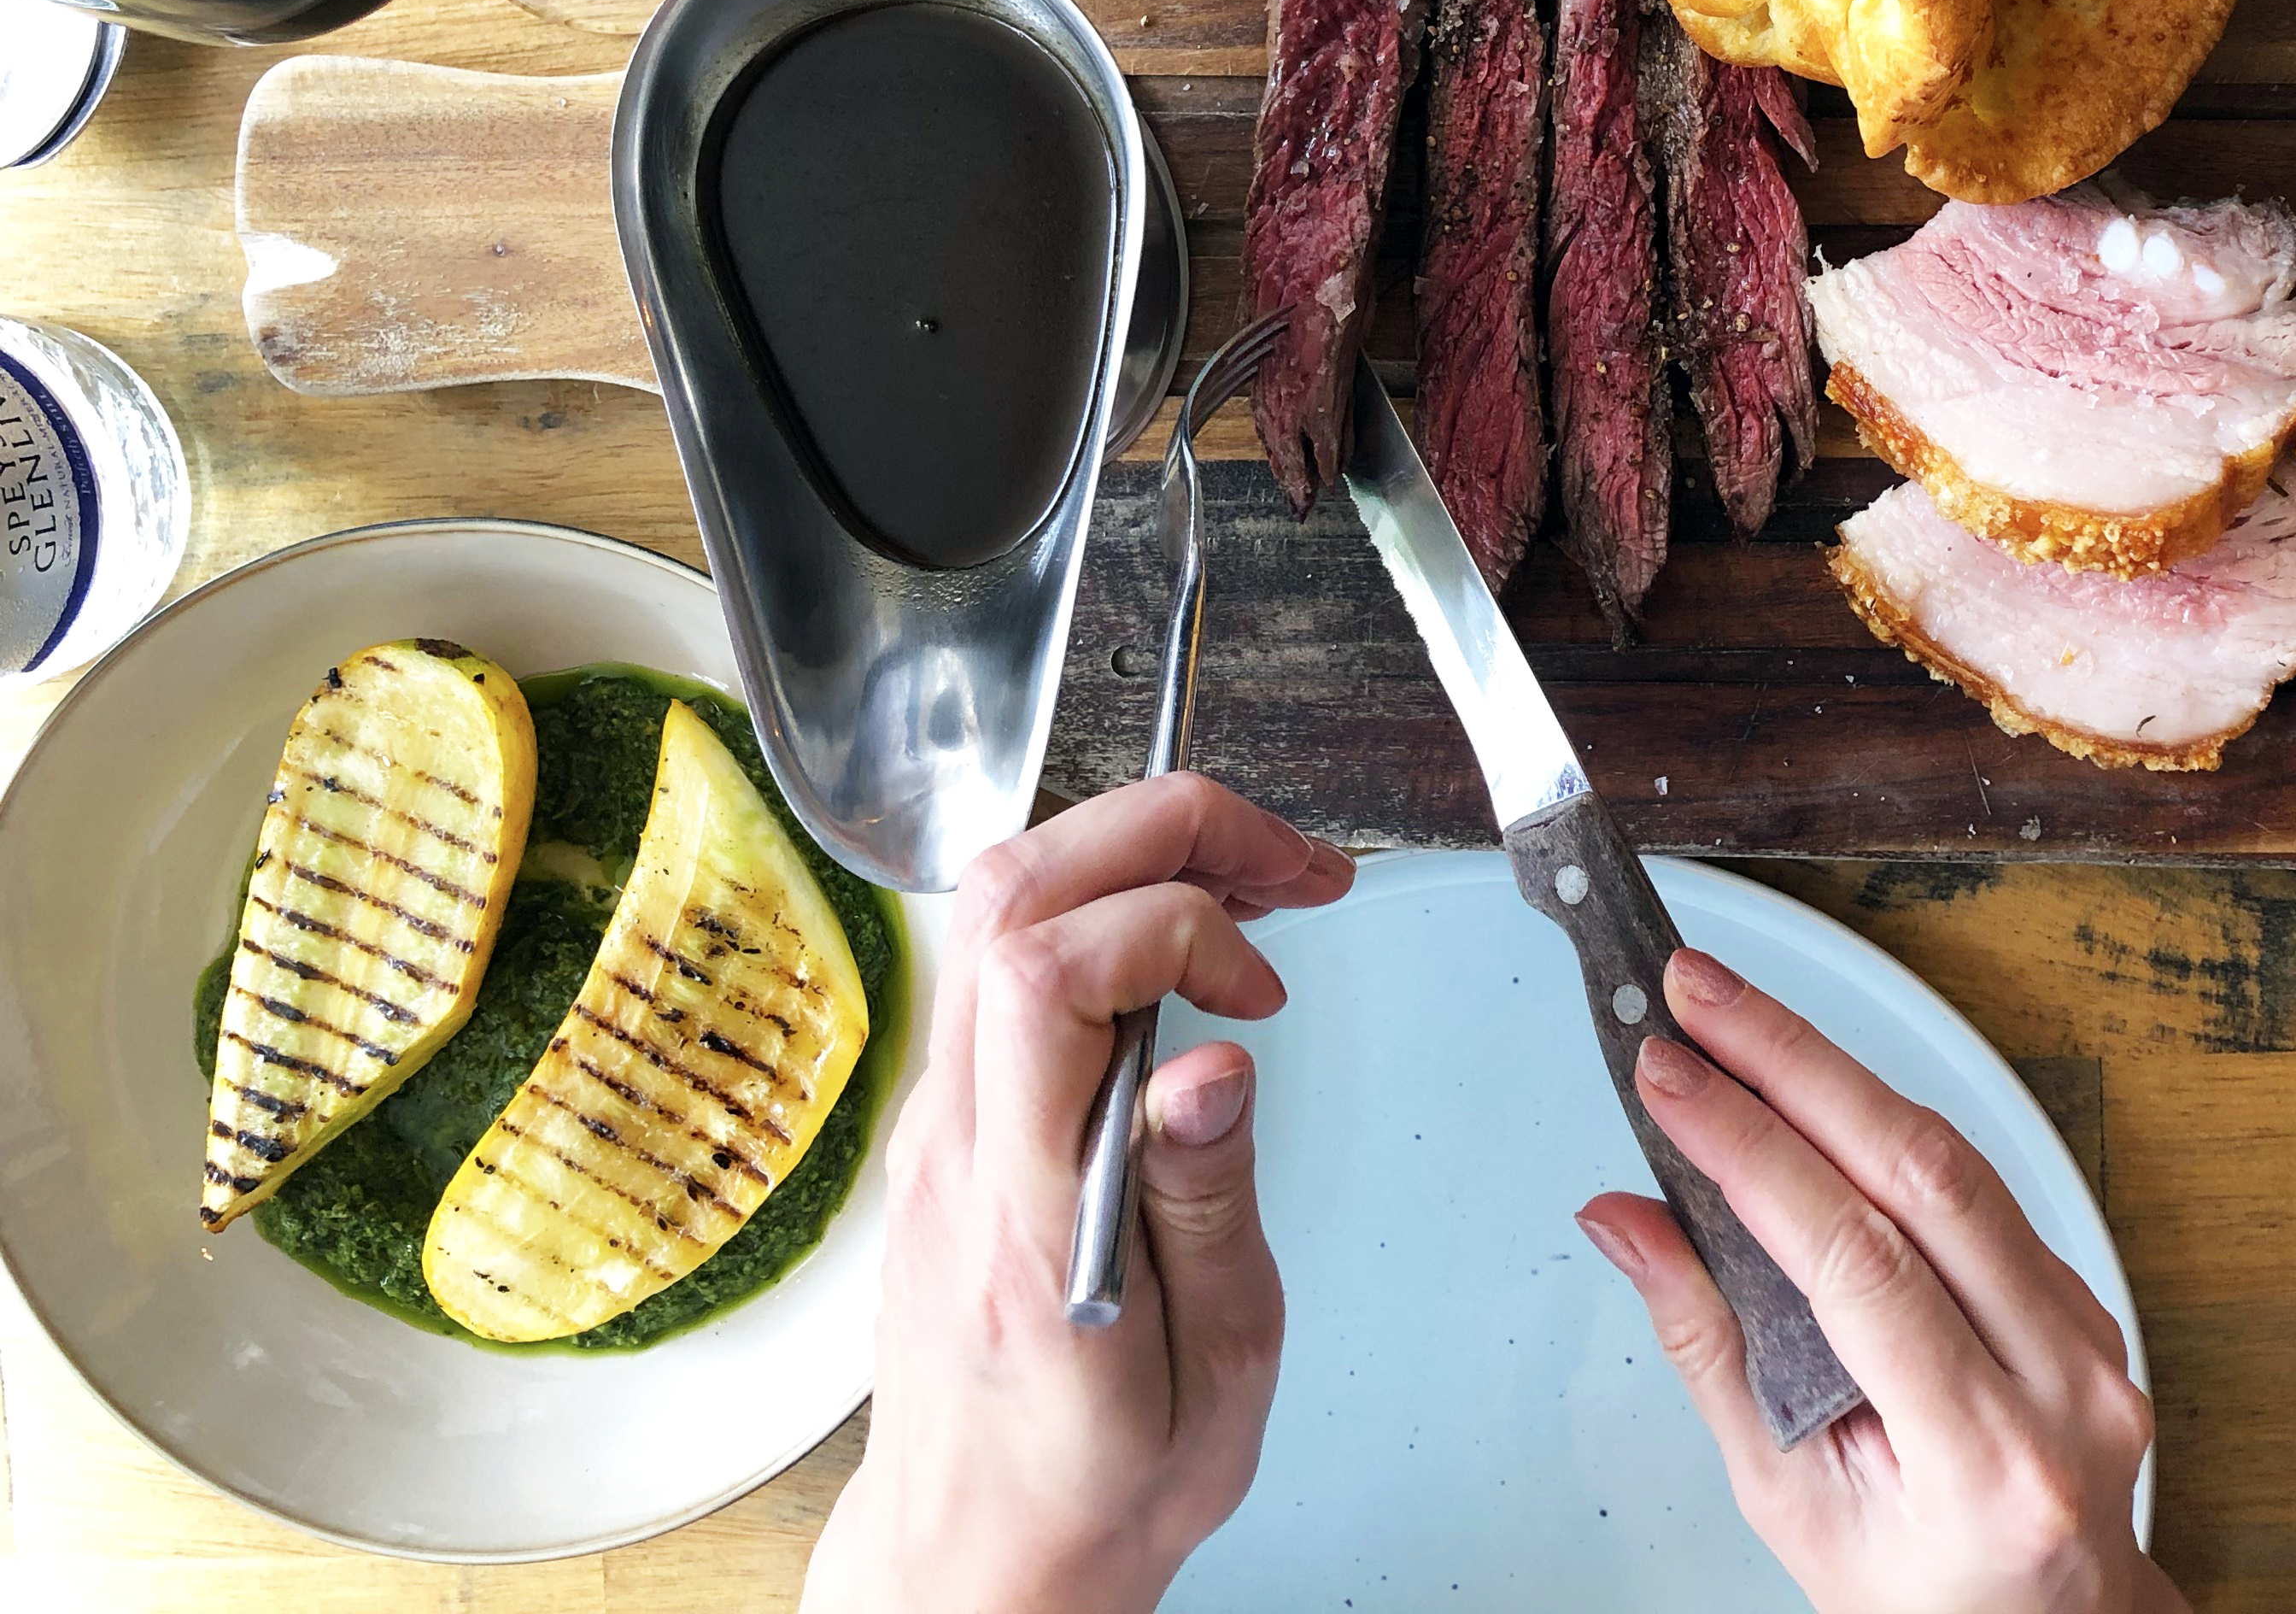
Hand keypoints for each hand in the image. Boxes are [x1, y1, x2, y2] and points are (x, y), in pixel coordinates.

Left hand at [802, 777, 1353, 1613]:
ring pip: (994, 903)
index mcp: (1022, 1210)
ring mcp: (936, 1124)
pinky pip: (1003, 958)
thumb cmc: (1096, 1486)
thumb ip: (1209, 1200)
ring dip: (1134, 855)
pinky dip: (1104, 909)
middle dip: (1165, 829)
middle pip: (1010, 891)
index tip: (1263, 989)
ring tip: (1255, 892)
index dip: (1174, 925)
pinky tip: (1191, 955)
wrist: (977, 1560)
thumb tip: (1218, 1057)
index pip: (1046, 972)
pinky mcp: (948, 1123)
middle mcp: (954, 1144)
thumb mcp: (1212, 1369)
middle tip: (1287, 866)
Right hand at [1578, 949, 2183, 1613]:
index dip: (1752, 1153)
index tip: (1668, 1079)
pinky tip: (1810, 1085)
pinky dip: (1883, 1128)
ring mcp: (2090, 1334)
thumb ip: (1711, 1349)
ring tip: (1733, 1017)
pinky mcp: (2082, 1295)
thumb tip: (1627, 1218)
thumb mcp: (1789, 1504)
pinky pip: (1978, 1187)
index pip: (1857, 1263)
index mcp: (1989, 1462)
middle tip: (1694, 994)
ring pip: (1957, 1161)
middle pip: (1922, 1174)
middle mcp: (2065, 1385)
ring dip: (1834, 1075)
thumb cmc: (1919, 1597)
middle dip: (1792, 1064)